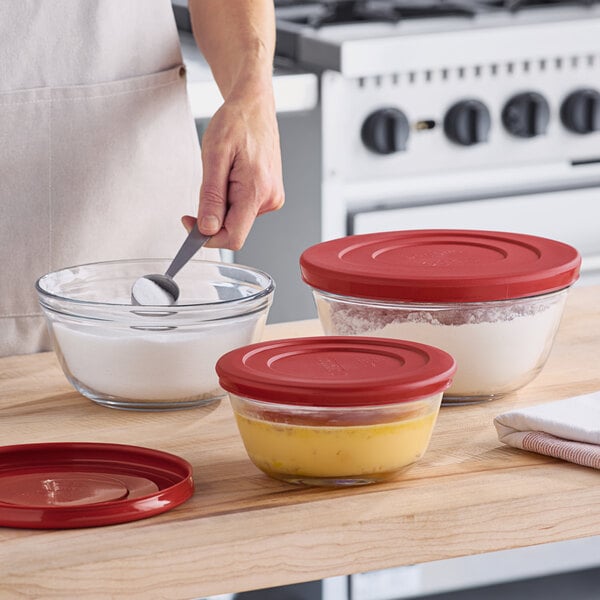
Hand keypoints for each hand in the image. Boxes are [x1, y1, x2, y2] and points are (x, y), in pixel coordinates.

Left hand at [183, 84, 284, 249]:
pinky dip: (231, 199)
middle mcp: (270, 199)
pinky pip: (244, 208)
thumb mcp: (214, 156)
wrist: (254, 106)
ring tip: (224, 173)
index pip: (233, 237)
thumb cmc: (236, 123)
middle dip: (213, 216)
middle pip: (234, 229)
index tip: (190, 224)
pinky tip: (233, 176)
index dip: (208, 237)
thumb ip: (211, 196)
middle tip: (204, 187)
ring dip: (222, 204)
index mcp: (258, 191)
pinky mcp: (270, 194)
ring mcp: (272, 198)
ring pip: (238, 219)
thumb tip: (207, 228)